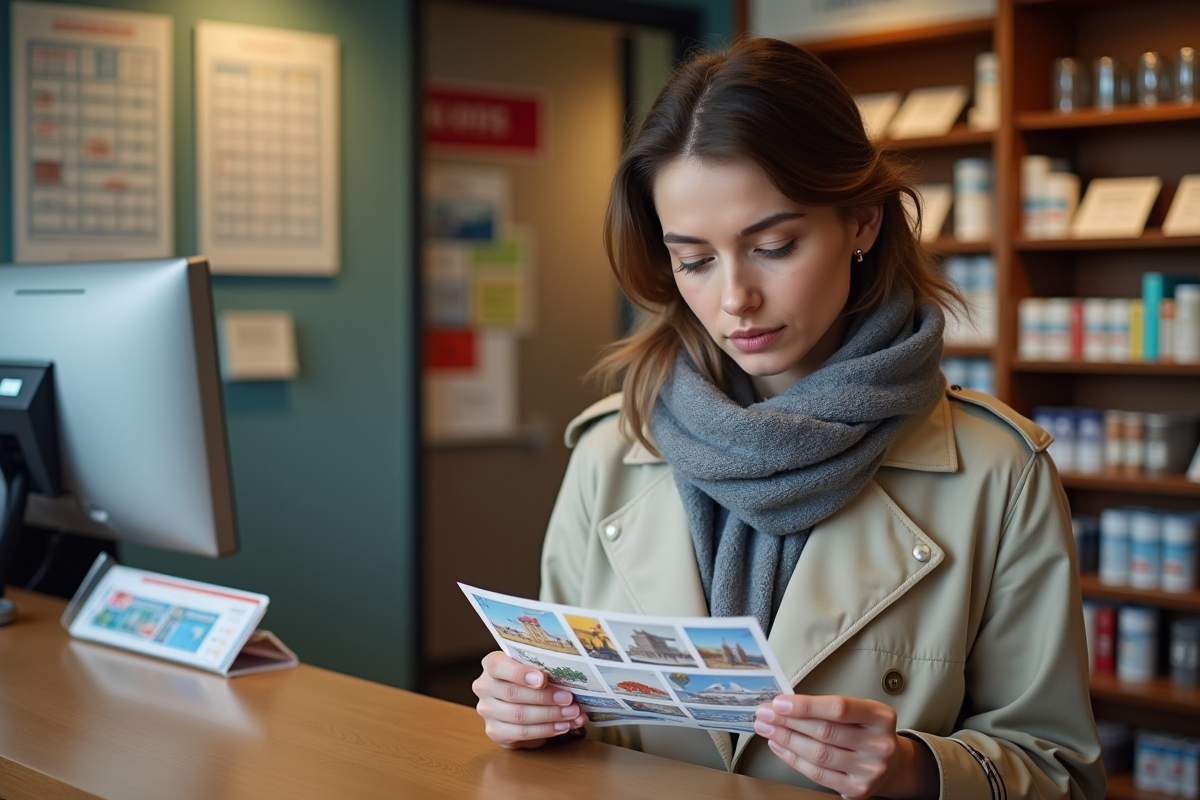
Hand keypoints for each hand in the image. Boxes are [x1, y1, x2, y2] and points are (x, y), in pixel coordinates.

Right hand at [473, 651, 587, 748]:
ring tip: (572, 714)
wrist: (519, 695)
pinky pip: (521, 734)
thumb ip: (547, 670)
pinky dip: (545, 730)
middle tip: (569, 699)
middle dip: (545, 698)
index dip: (520, 673)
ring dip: (550, 716)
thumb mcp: (535, 666)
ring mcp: (487, 711)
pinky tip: (562, 726)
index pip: (498, 666)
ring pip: (519, 716)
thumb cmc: (531, 677)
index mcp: (492, 664)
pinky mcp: (495, 732)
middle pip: (512, 694)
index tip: (542, 679)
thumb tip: (574, 682)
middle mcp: (484, 687)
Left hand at [753, 694, 938, 799]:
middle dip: (788, 721)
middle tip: (765, 714)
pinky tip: (779, 746)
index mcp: (881, 717)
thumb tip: (785, 703)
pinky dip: (793, 759)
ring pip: (819, 754)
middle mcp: (879, 745)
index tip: (780, 702)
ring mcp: (869, 770)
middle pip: (825, 732)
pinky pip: (818, 774)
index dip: (806, 705)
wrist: (891, 764)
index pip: (839, 708)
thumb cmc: (866, 730)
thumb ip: (827, 708)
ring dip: (786, 739)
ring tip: (767, 728)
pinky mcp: (857, 789)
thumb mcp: (858, 711)